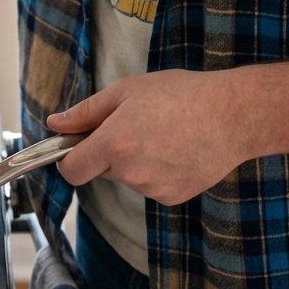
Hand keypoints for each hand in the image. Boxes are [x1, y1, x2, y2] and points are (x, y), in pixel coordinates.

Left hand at [47, 68, 252, 205]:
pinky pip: (150, 185)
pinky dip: (156, 171)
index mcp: (114, 144)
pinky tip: (176, 149)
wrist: (233, 116)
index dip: (69, 158)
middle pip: (100, 170)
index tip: (77, 145)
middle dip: (107, 151)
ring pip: (127, 177)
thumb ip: (86, 112)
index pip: (72, 170)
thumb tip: (56, 124)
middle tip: (133, 124)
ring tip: (162, 133)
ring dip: (133, 160)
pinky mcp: (173, 198)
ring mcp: (153, 190)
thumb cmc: (181, 94)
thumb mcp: (126, 90)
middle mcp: (130, 173)